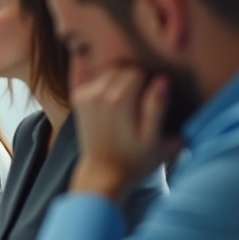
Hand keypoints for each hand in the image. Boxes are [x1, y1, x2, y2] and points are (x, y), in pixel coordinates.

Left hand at [70, 66, 179, 199]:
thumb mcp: (156, 140)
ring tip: (125, 103)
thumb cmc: (136, 159)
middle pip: (122, 67)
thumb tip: (161, 80)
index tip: (149, 101)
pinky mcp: (77, 97)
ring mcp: (85, 95)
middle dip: (133, 79)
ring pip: (108, 70)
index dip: (147, 82)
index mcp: (119, 101)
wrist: (103, 172)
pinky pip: (95, 77)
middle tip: (138, 103)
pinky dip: (104, 84)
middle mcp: (98, 94)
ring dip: (118, 80)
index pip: (138, 70)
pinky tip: (110, 102)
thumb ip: (157, 107)